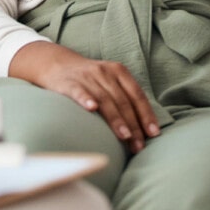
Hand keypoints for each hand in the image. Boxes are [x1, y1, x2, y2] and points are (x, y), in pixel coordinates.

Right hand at [9, 41, 160, 152]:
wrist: (57, 64)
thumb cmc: (90, 80)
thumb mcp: (110, 81)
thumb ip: (125, 98)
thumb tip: (144, 129)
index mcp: (119, 71)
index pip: (137, 95)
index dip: (146, 114)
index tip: (153, 133)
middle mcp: (105, 72)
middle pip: (123, 101)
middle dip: (133, 125)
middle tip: (139, 146)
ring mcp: (87, 77)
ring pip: (105, 99)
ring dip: (116, 119)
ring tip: (125, 136)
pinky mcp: (69, 83)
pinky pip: (79, 91)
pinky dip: (86, 99)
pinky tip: (92, 108)